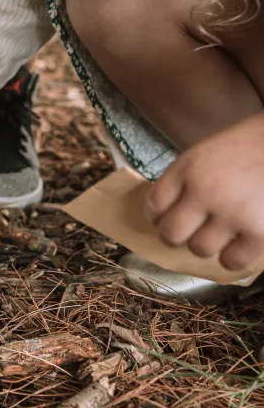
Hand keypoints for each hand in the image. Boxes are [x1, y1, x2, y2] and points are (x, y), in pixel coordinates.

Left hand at [147, 113, 263, 273]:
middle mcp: (206, 192)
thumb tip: (167, 213)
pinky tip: (239, 242)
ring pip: (199, 249)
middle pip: (171, 233)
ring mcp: (232, 215)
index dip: (157, 215)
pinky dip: (232, 255)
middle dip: (175, 236)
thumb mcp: (208, 152)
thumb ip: (187, 179)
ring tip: (220, 232)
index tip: (165, 218)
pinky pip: (230, 261)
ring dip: (207, 244)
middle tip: (188, 232)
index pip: (155, 203)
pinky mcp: (259, 233)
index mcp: (190, 168)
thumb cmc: (251, 146)